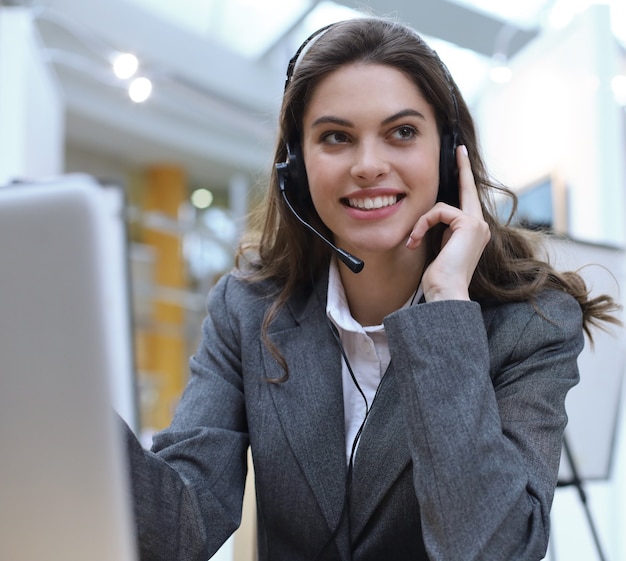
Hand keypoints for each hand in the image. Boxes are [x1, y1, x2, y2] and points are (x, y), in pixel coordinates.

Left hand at [406, 145, 489, 301]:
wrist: (446, 292)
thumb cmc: (439, 278)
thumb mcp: (437, 248)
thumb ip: (439, 229)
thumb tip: (428, 216)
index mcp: (473, 232)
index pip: (467, 200)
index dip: (464, 179)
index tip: (461, 158)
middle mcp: (480, 226)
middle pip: (469, 188)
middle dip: (462, 167)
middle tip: (459, 149)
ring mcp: (477, 224)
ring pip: (441, 206)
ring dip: (421, 223)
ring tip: (413, 241)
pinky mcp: (468, 224)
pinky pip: (438, 212)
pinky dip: (422, 225)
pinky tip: (415, 241)